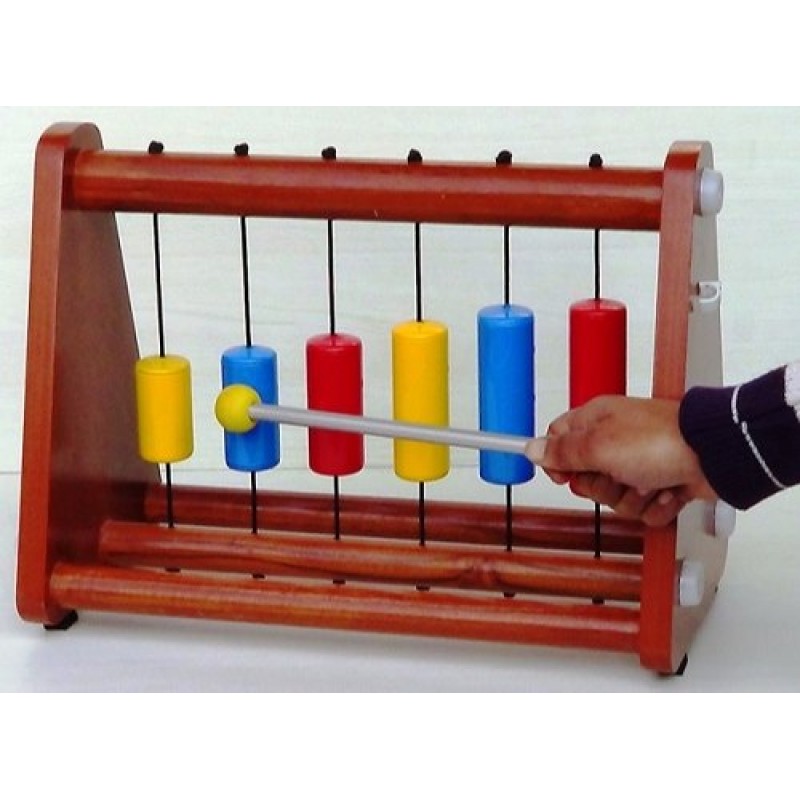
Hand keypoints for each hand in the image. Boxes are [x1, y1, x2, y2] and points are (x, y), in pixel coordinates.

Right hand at [529, 396, 716, 525]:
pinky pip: (643, 509)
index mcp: (595, 422)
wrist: (714, 456)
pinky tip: (668, 490)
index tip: (567, 474)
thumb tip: (530, 448)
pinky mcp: (659, 484)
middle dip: (602, 487)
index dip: (558, 463)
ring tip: (650, 481)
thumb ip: (562, 451)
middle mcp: (615, 441)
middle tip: (618, 473)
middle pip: (585, 478)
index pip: (558, 441)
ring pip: (614, 498)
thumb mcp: (598, 446)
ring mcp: (638, 464)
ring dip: (632, 498)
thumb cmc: (660, 441)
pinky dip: (655, 506)